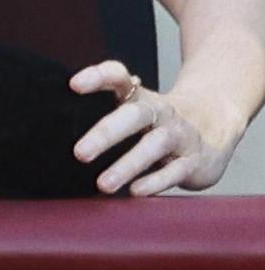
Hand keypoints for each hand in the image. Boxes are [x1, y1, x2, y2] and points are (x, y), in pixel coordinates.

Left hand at [70, 59, 236, 194]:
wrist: (216, 124)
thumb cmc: (157, 121)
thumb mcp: (133, 110)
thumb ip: (102, 116)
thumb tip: (52, 134)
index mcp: (140, 98)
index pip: (119, 78)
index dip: (98, 77)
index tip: (74, 85)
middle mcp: (160, 113)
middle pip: (134, 115)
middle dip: (106, 133)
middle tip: (79, 154)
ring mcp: (180, 136)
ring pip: (155, 145)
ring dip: (127, 164)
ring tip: (103, 184)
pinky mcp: (194, 161)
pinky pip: (175, 171)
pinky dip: (155, 181)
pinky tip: (135, 192)